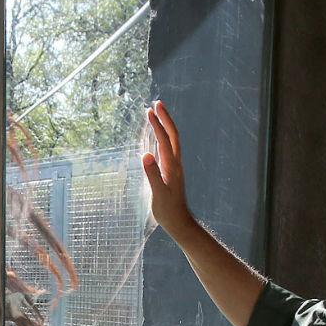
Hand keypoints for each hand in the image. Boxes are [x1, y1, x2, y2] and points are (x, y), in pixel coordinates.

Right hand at [141, 100, 191, 235]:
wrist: (179, 223)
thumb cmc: (168, 211)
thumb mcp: (158, 194)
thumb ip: (152, 174)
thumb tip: (146, 155)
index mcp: (172, 166)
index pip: (165, 140)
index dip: (158, 125)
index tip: (150, 110)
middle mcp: (175, 163)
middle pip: (172, 135)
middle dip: (165, 118)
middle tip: (156, 103)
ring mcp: (174, 167)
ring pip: (171, 141)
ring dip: (165, 126)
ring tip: (157, 114)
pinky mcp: (171, 172)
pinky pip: (167, 149)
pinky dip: (162, 138)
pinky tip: (157, 137)